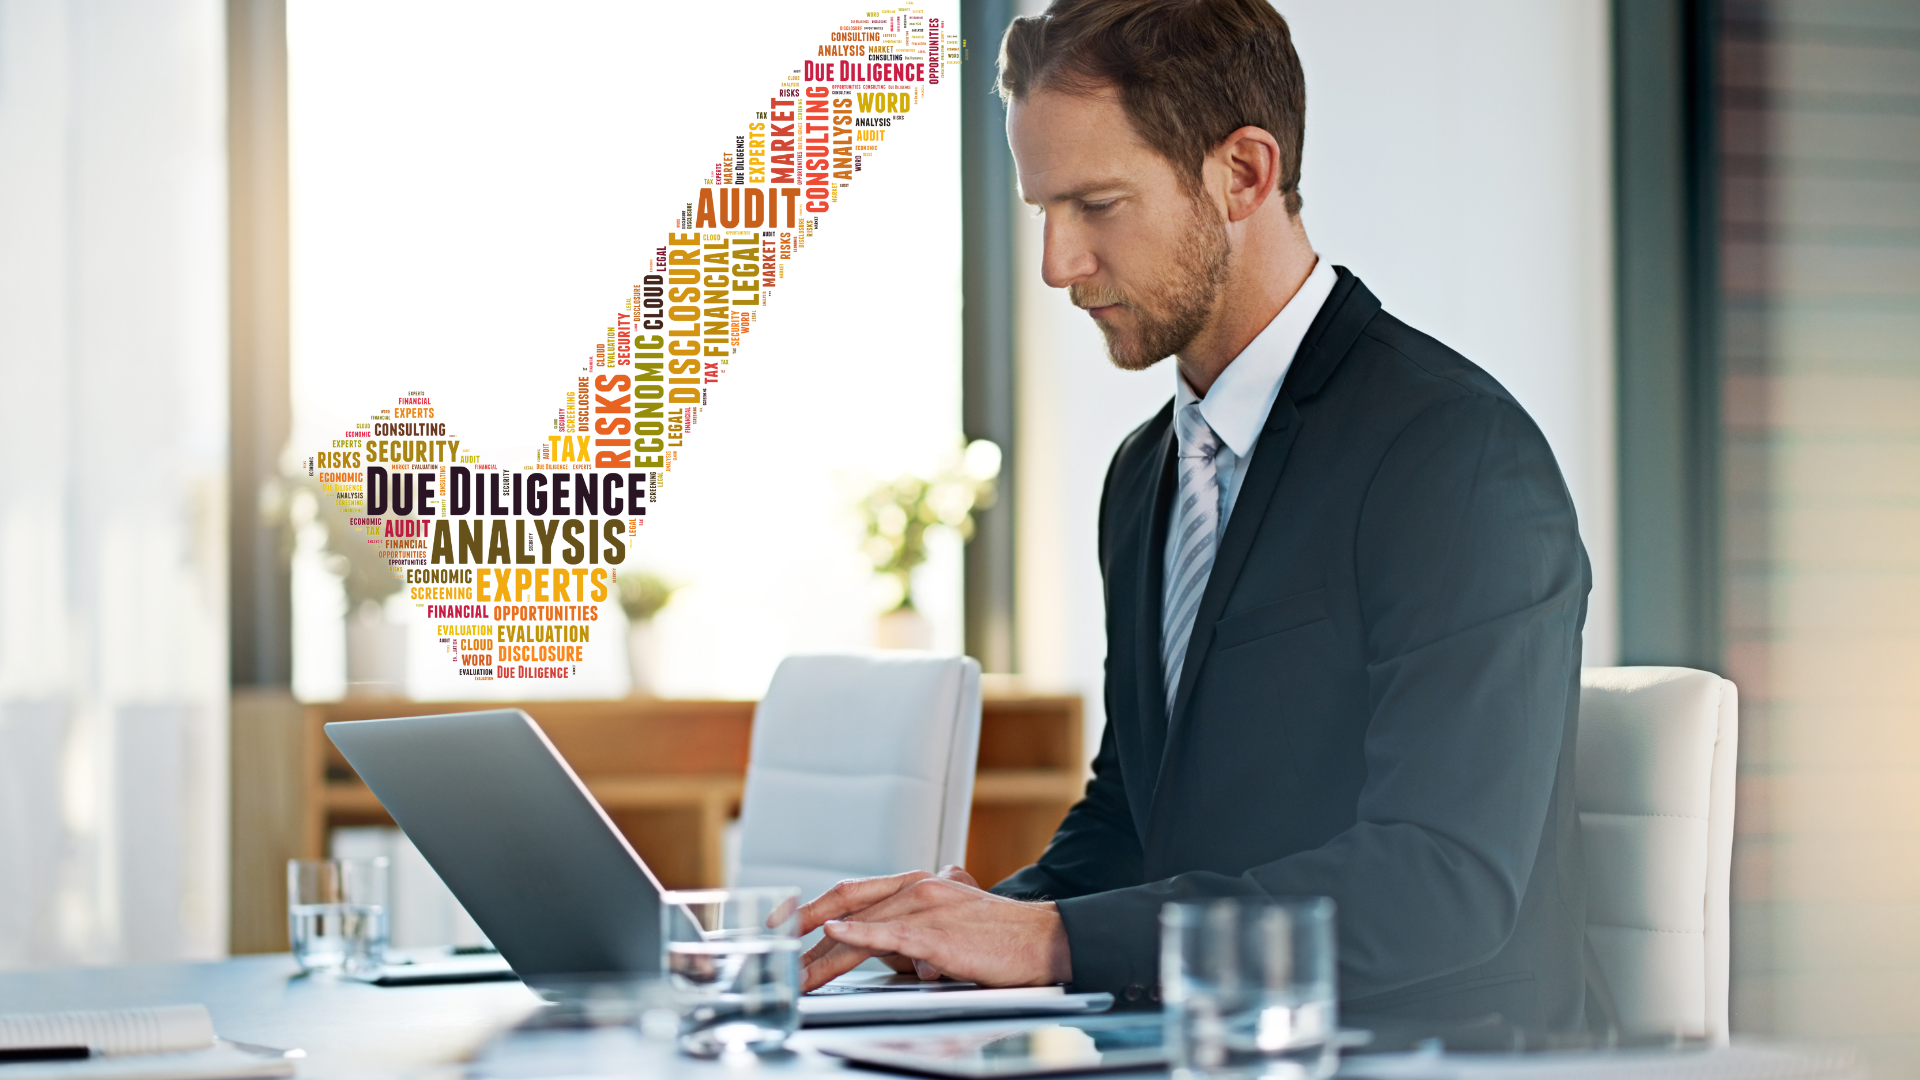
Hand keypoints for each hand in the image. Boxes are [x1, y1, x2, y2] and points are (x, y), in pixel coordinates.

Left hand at [797, 867, 1070, 991]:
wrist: (1042, 941)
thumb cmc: (999, 938)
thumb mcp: (950, 922)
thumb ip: (917, 929)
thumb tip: (895, 952)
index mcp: (916, 884)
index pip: (851, 891)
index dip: (812, 906)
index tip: (781, 922)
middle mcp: (916, 887)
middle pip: (845, 905)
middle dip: (803, 929)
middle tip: (773, 948)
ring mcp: (926, 907)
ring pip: (860, 925)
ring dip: (821, 952)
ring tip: (795, 970)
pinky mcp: (939, 933)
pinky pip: (891, 933)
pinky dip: (861, 934)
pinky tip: (838, 935)